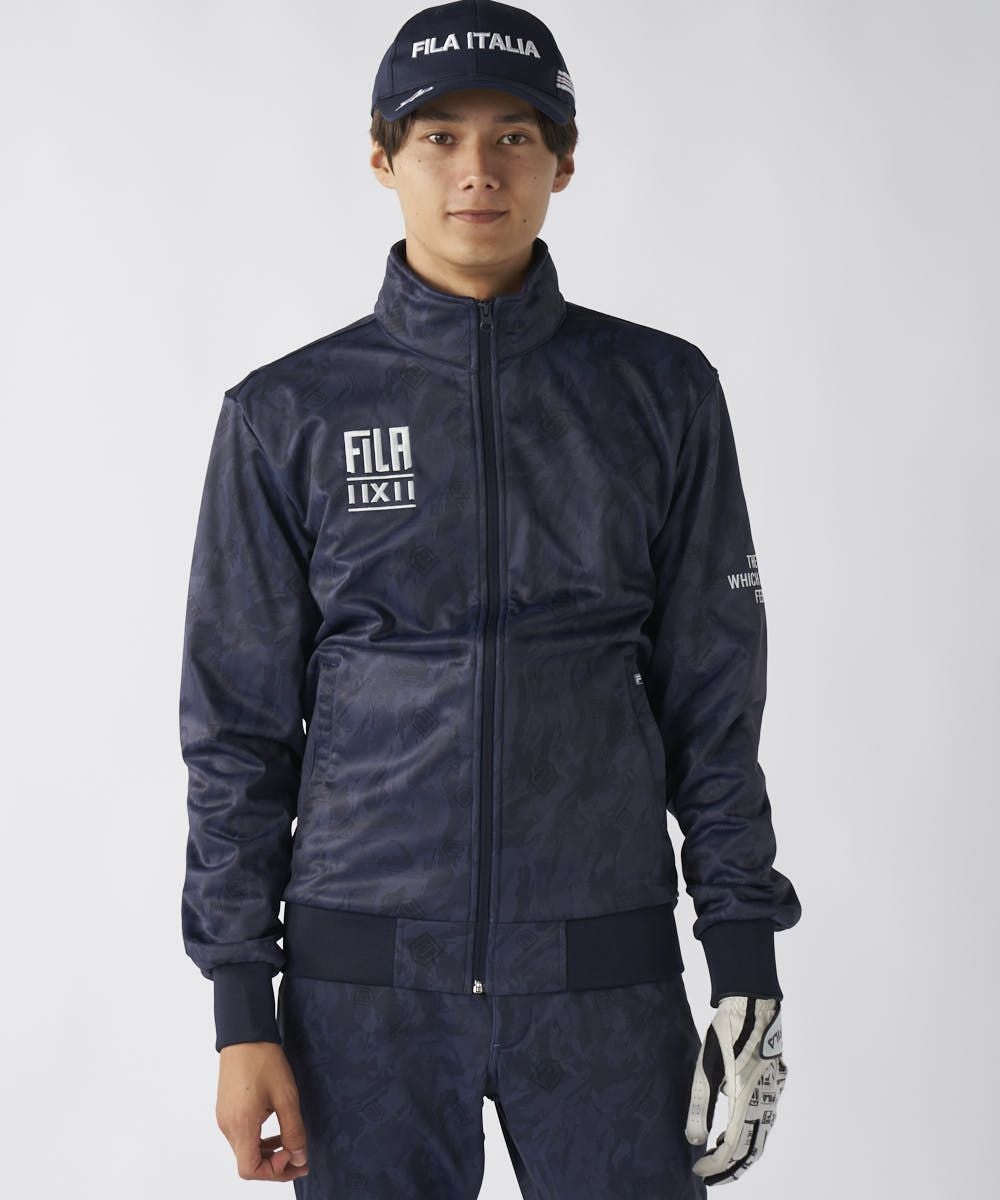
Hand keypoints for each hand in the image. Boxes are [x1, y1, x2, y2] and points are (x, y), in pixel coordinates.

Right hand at [216, 1041, 309, 1181]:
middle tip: (300, 1156)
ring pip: (244, 1150)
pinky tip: (275, 1127)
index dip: (274, 1171)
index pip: (250, 1170)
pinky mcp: (226, 1110)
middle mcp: (227, 1126)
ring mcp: (224, 1118)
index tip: (293, 1154)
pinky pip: (241, 1136)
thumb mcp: (286, 1096)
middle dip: (275, 1165)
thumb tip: (299, 1157)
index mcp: (241, 1125)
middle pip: (248, 1163)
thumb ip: (293, 1130)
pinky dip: (258, 1139)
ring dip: (267, 1153)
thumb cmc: (264, 1061)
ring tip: (290, 1142)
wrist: (244, 1035)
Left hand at [684, 996, 786, 1185]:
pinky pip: (765, 1117)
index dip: (717, 1165)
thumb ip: (700, 1103)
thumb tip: (693, 1139)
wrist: (753, 1002)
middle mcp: (767, 1099)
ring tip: (717, 1157)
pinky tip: (732, 1130)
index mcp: (748, 1097)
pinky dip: (749, 1132)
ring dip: (741, 1151)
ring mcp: (774, 1091)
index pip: (735, 1146)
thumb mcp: (706, 1065)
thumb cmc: (727, 1031)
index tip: (699, 1171)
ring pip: (762, 1134)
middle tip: (709, 1175)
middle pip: (753, 1148)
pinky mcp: (775, 1082)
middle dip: (732, 1167)